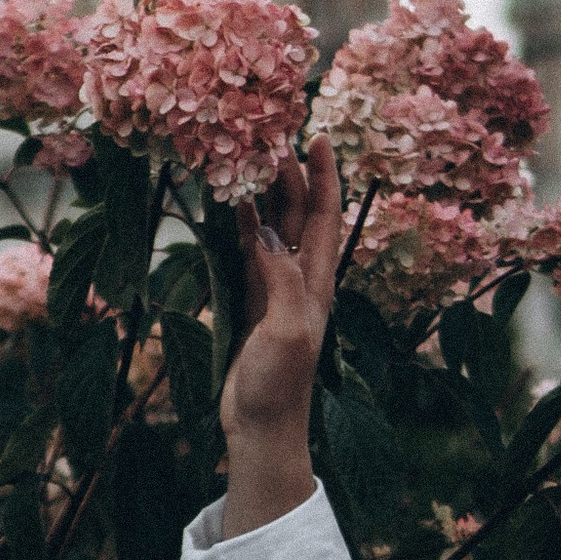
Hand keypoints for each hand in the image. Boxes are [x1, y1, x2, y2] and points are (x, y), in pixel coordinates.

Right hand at [218, 145, 341, 535]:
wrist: (262, 425)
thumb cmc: (279, 383)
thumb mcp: (287, 329)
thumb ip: (280, 277)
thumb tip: (264, 229)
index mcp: (318, 282)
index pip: (326, 216)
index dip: (324, 176)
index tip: (317, 136)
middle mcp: (303, 280)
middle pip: (301, 214)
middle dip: (292, 174)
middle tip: (273, 134)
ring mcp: (278, 290)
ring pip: (276, 229)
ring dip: (267, 194)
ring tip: (253, 156)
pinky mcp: (255, 303)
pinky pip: (251, 252)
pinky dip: (245, 224)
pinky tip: (234, 203)